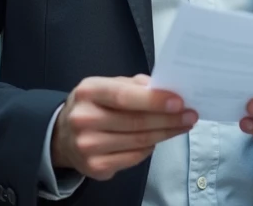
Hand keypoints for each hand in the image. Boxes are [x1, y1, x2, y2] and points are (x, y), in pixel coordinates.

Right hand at [52, 74, 197, 180]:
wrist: (62, 136)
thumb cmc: (92, 105)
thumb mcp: (105, 86)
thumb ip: (132, 85)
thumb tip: (163, 89)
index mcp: (88, 92)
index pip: (124, 96)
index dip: (154, 100)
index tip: (178, 102)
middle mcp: (84, 119)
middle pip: (135, 122)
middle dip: (168, 119)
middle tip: (190, 115)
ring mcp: (88, 146)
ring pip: (138, 141)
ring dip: (165, 133)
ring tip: (182, 126)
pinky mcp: (95, 167)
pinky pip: (134, 157)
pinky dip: (150, 148)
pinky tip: (159, 139)